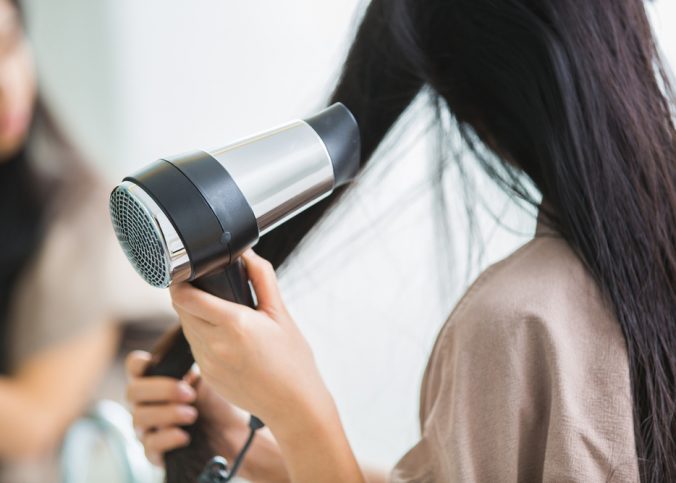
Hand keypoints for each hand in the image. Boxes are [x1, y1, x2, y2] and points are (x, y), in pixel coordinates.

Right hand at [125, 351, 288, 481]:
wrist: (234, 432)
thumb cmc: (218, 397)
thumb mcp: (210, 370)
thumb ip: (197, 351)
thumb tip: (199, 316)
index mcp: (156, 378)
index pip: (134, 366)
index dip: (139, 363)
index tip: (155, 362)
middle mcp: (146, 402)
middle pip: (132, 392)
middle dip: (160, 390)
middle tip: (189, 392)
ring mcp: (148, 427)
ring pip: (139, 419)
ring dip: (166, 413)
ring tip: (193, 413)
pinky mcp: (156, 450)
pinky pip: (149, 446)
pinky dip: (167, 438)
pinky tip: (185, 434)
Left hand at [170, 250, 337, 435]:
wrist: (294, 405)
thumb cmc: (293, 360)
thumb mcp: (282, 314)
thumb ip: (262, 279)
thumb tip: (248, 254)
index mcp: (235, 324)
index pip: (187, 297)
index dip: (180, 282)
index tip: (185, 273)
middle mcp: (216, 344)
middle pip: (182, 311)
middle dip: (188, 297)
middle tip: (205, 288)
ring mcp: (208, 363)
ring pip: (187, 330)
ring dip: (194, 317)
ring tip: (217, 312)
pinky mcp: (207, 377)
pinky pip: (195, 349)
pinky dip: (203, 337)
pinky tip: (224, 338)